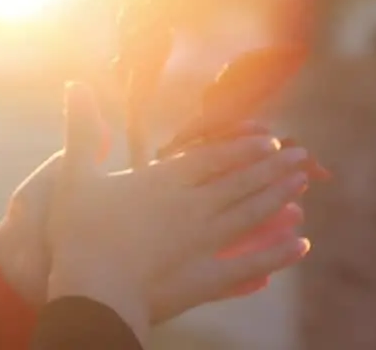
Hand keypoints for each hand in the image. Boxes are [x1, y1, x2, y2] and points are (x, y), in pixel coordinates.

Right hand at [40, 83, 310, 341]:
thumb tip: (76, 84)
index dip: (243, 148)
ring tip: (302, 184)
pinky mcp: (208, 278)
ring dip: (279, 197)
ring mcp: (205, 243)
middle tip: (302, 155)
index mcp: (163, 182)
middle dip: (273, 167)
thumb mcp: (72, 175)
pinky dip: (280, 253)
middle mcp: (192, 207)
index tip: (269, 140)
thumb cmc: (78, 232)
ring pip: (252, 214)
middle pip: (241, 182)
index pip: (213, 158)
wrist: (95, 290)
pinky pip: (253, 263)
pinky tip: (301, 244)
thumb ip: (81, 130)